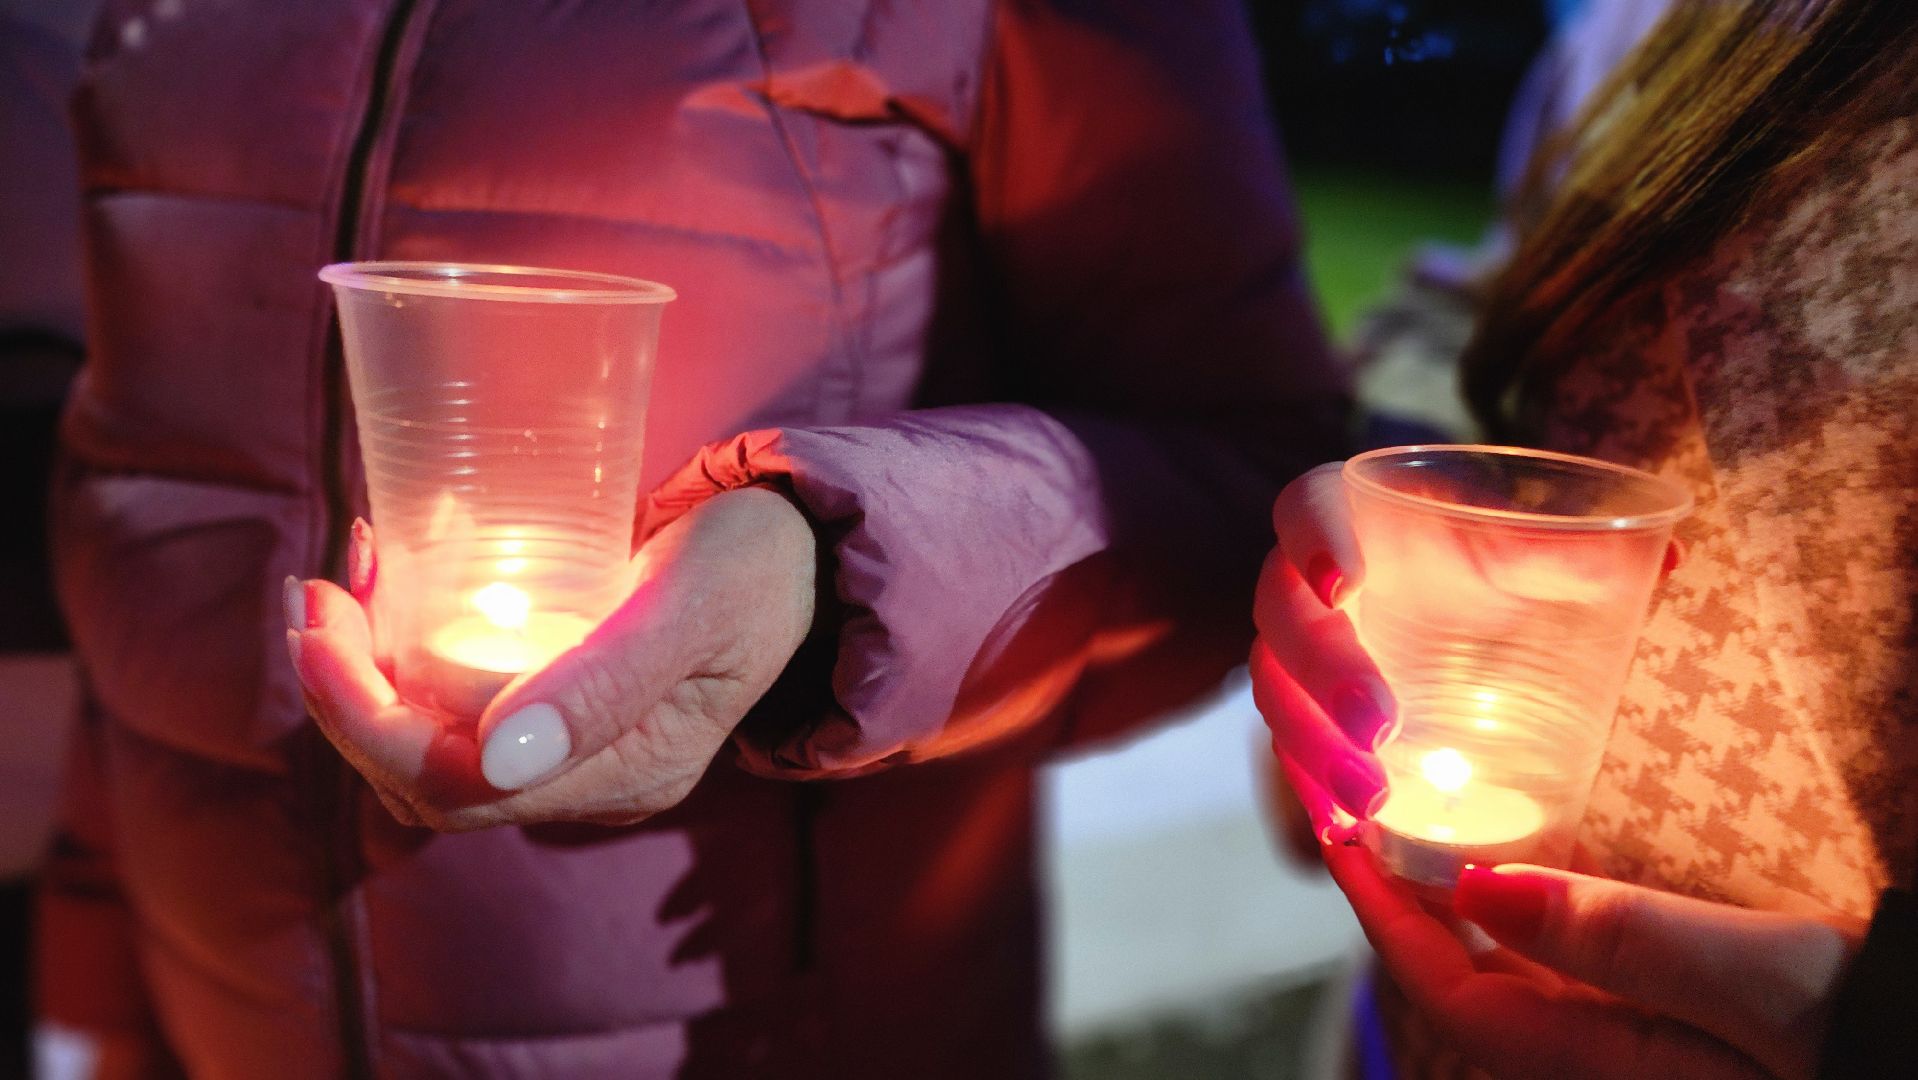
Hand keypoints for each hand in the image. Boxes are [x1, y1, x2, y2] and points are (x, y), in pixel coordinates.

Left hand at [284, 486, 815, 830]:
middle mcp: (590, 779)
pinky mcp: (561, 710)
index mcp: (627, 772)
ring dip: (365, 674)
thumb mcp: (693, 604)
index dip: (364, 718)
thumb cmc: (760, 563)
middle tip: (317, 591)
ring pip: (428, 745)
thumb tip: (497, 758)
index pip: (453, 786)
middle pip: (423, 776)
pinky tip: (391, 587)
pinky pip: (455, 709)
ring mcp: (573, 750)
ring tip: (342, 581)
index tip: (320, 623)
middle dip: (346, 692)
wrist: (808, 552)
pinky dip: (402, 656)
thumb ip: (608, 679)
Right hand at [1249, 463, 1681, 823]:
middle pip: (1283, 619)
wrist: (1451, 608)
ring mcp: (1292, 656)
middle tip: (1379, 724)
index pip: (1306, 509)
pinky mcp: (1302, 719)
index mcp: (1343, 515)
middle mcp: (1299, 583)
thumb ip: (1576, 552)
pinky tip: (1343, 832)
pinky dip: (1311, 793)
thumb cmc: (1482, 565)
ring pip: (1275, 698)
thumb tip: (1667, 555)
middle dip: (1324, 673)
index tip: (1348, 583)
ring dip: (1315, 750)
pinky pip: (1288, 755)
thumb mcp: (1525, 551)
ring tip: (1373, 800)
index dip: (1316, 541)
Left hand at [1293, 766, 1859, 1079]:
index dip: (1382, 916)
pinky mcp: (1665, 1006)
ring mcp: (1629, 1032)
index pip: (1449, 991)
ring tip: (1412, 813)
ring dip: (1453, 894)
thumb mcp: (1754, 981)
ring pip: (1508, 963)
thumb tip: (1479, 890)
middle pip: (1462, 976)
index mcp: (1600, 1058)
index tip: (1338, 834)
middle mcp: (1599, 1052)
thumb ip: (1620, 939)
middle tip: (1357, 805)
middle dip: (1399, 897)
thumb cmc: (1863, 1027)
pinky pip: (1565, 952)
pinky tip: (1520, 848)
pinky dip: (1524, 898)